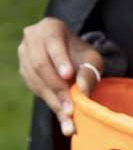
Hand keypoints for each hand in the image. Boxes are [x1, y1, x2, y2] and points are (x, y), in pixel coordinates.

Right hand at [18, 17, 103, 135]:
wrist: (71, 57)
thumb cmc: (83, 56)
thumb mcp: (92, 60)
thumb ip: (88, 73)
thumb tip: (82, 92)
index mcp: (50, 28)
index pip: (53, 43)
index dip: (60, 59)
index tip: (68, 75)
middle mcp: (32, 39)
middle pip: (41, 65)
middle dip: (58, 89)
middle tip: (71, 109)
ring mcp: (24, 56)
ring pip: (37, 80)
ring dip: (54, 102)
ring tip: (70, 120)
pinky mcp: (24, 72)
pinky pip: (36, 89)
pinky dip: (51, 104)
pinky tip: (64, 118)